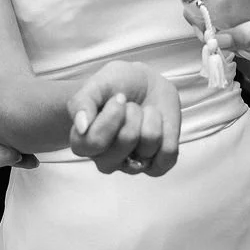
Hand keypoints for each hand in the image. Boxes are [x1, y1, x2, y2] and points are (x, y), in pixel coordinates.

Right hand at [66, 60, 181, 176]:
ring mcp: (131, 166)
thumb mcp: (96, 84)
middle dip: (133, 114)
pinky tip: (158, 124)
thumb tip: (81, 127)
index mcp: (84, 144)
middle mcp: (105, 160)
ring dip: (150, 119)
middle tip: (131, 104)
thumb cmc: (115, 85)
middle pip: (125, 141)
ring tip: (144, 112)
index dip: (110, 116)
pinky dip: (168, 132)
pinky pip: (167, 156)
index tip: (118, 97)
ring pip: (148, 146)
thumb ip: (82, 102)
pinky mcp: (157, 166)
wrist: (144, 83)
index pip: (94, 142)